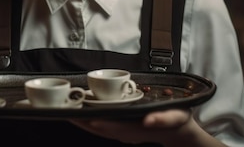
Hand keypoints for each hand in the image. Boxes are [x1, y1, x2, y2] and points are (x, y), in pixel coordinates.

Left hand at [71, 109, 222, 146]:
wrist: (179, 131)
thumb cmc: (178, 120)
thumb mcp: (176, 117)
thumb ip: (162, 119)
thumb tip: (148, 120)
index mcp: (137, 128)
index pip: (113, 127)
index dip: (98, 123)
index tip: (85, 117)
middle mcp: (127, 133)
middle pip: (100, 129)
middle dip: (82, 121)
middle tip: (65, 112)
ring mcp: (123, 132)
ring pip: (98, 128)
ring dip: (83, 121)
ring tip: (67, 111)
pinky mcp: (121, 129)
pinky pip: (102, 126)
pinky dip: (90, 120)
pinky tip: (81, 112)